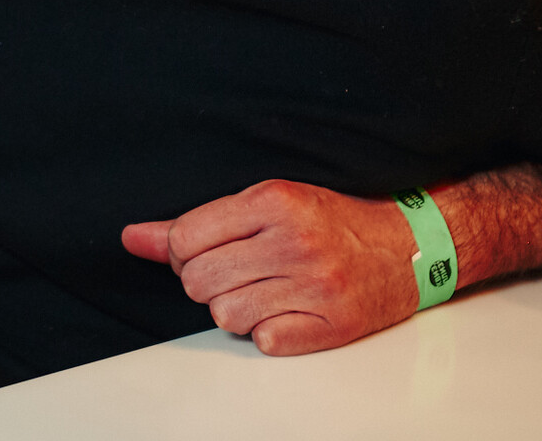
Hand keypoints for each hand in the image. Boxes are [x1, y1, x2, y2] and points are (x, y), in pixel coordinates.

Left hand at [122, 179, 418, 354]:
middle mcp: (294, 241)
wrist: (409, 245)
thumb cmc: (330, 220)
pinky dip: (268, 331)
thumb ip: (193, 223)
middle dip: (206, 279)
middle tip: (237, 269)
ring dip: (235, 307)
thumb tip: (131, 238)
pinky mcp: (333, 324)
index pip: (185, 238)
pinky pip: (264, 341)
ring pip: (224, 315)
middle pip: (198, 280)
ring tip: (263, 288)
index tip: (205, 249)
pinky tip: (287, 309)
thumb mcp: (264, 203)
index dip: (184, 251)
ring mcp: (315, 285)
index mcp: (274, 201)